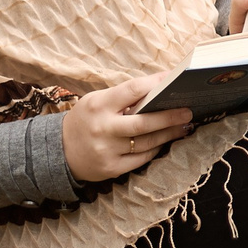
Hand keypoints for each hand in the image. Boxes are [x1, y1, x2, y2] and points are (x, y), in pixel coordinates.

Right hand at [61, 74, 196, 182]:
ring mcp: (107, 150)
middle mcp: (103, 128)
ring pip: (147, 142)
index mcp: (99, 105)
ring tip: (184, 125)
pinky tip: (165, 141)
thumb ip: (124, 97)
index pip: (133, 90)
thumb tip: (159, 90)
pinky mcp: (111, 168)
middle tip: (188, 111)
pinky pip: (141, 158)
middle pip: (144, 122)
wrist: (59, 151)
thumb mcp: (97, 101)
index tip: (174, 79)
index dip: (156, 83)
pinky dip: (155, 148)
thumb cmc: (86, 120)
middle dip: (170, 116)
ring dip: (169, 133)